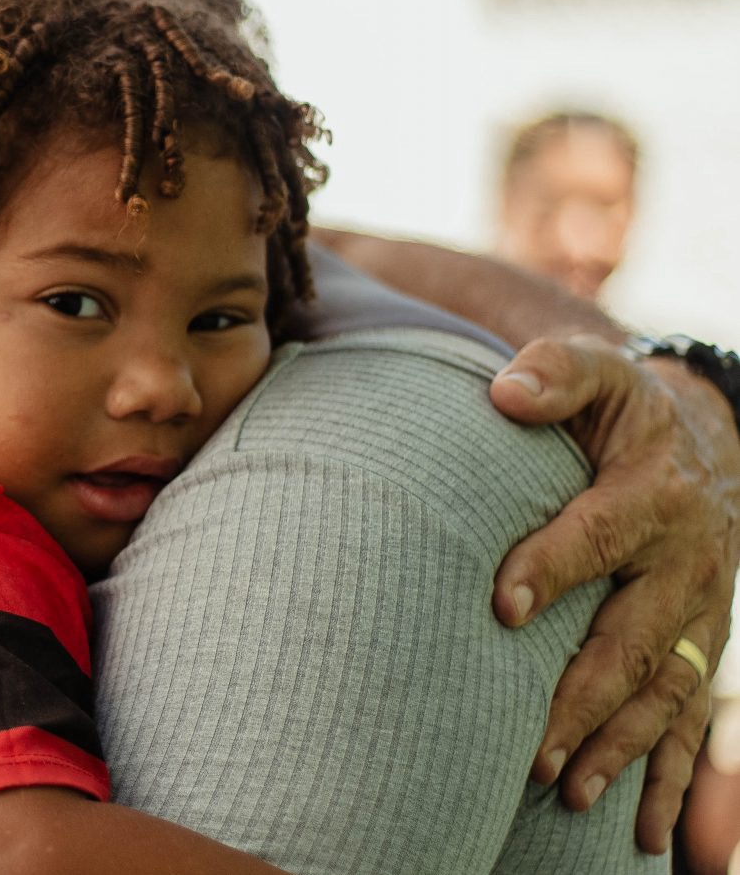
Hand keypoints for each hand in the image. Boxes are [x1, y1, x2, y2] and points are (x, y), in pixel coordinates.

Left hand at [488, 334, 739, 852]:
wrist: (701, 438)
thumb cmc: (621, 408)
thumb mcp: (597, 373)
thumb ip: (554, 373)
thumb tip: (504, 390)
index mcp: (655, 493)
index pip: (600, 534)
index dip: (551, 566)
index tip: (500, 605)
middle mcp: (687, 562)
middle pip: (635, 637)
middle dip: (584, 696)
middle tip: (531, 748)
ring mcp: (702, 615)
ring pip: (664, 692)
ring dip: (620, 747)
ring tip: (568, 795)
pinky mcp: (702, 648)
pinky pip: (692, 721)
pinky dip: (669, 776)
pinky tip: (643, 833)